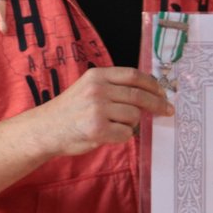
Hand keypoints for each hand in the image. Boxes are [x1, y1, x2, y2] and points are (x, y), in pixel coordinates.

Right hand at [38, 66, 173, 156]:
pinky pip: (125, 134)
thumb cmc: (70, 111)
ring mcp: (97, 109)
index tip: (163, 92)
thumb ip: (113, 87)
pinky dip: (122, 136)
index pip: (133, 76)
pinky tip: (109, 135)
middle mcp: (98, 89)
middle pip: (139, 95)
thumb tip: (148, 93)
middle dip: (157, 104)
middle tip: (167, 110)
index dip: (152, 84)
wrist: (46, 129)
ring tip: (116, 125)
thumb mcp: (88, 88)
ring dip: (131, 124)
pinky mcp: (98, 129)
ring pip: (134, 116)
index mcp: (97, 76)